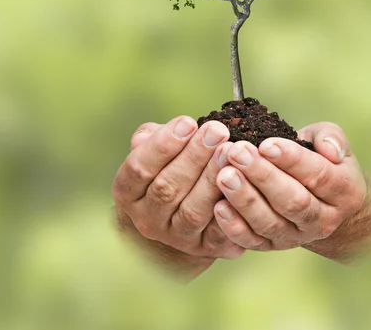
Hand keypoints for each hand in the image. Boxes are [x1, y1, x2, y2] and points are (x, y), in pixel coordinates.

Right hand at [112, 116, 244, 263]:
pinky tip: (243, 183)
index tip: (188, 122)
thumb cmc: (167, 169)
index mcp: (128, 192)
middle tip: (217, 131)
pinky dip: (231, 209)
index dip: (162, 145)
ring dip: (212, 179)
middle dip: (194, 157)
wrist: (180, 216)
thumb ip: (150, 138)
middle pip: (167, 188)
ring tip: (230, 151)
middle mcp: (146, 219)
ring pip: (192, 211)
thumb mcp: (153, 150)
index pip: (139, 168)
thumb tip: (154, 134)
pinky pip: (219, 232)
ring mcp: (175, 237)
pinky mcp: (204, 249)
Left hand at [213, 122, 367, 252]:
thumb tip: (329, 149)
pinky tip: (218, 206)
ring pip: (270, 222)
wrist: (317, 197)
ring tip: (223, 175)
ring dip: (244, 199)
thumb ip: (332, 138)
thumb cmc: (318, 158)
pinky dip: (234, 227)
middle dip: (262, 176)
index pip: (319, 176)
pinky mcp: (272, 245)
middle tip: (237, 153)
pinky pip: (252, 241)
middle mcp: (323, 220)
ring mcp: (296, 236)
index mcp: (345, 191)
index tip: (266, 144)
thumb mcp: (329, 140)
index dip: (292, 160)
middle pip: (293, 201)